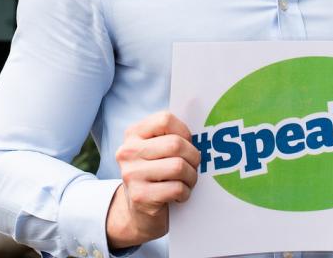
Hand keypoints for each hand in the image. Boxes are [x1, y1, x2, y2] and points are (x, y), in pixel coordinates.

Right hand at [106, 112, 199, 250]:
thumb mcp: (156, 151)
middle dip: (193, 157)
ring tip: (186, 182)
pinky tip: (178, 195)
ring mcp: (132, 174)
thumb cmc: (156, 176)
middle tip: (192, 167)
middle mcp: (128, 152)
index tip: (187, 144)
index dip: (184, 132)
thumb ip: (171, 137)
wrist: (138, 214)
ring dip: (191, 177)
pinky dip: (185, 193)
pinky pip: (177, 188)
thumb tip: (204, 133)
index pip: (165, 119)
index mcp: (133, 134)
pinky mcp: (140, 196)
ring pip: (179, 166)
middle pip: (176, 144)